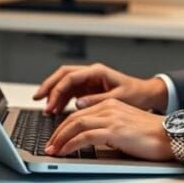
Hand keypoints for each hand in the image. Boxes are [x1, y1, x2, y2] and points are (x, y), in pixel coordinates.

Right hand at [32, 63, 167, 113]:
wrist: (146, 95)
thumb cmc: (135, 94)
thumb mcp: (118, 99)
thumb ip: (97, 100)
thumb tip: (78, 104)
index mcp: (97, 72)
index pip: (70, 77)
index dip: (57, 89)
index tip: (49, 102)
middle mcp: (91, 73)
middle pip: (63, 75)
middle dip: (48, 86)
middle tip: (37, 98)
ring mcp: (89, 81)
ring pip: (64, 83)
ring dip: (53, 94)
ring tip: (45, 109)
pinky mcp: (88, 89)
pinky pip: (70, 92)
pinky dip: (61, 100)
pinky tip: (55, 110)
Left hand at [44, 99, 172, 160]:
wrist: (171, 136)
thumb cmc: (152, 136)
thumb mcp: (125, 128)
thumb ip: (108, 129)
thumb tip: (91, 141)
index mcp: (110, 104)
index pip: (80, 113)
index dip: (64, 127)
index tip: (56, 138)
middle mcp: (109, 107)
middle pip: (74, 117)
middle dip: (58, 133)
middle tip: (49, 145)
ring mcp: (111, 117)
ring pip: (76, 125)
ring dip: (60, 139)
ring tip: (53, 150)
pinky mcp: (114, 130)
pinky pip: (84, 136)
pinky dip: (70, 144)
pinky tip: (64, 152)